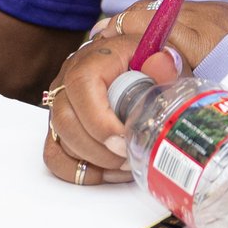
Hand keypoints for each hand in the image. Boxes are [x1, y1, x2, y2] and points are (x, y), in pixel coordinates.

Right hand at [41, 0, 227, 187]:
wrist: (155, 71)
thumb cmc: (163, 66)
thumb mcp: (173, 60)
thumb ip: (170, 62)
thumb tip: (163, 62)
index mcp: (100, 55)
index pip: (81, 83)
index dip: (98, 118)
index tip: (124, 140)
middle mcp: (73, 75)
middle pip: (64, 117)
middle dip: (98, 148)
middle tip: (129, 158)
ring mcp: (64, 100)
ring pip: (59, 137)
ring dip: (92, 160)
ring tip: (125, 164)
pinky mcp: (63, 124)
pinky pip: (54, 153)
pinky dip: (78, 170)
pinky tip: (107, 172)